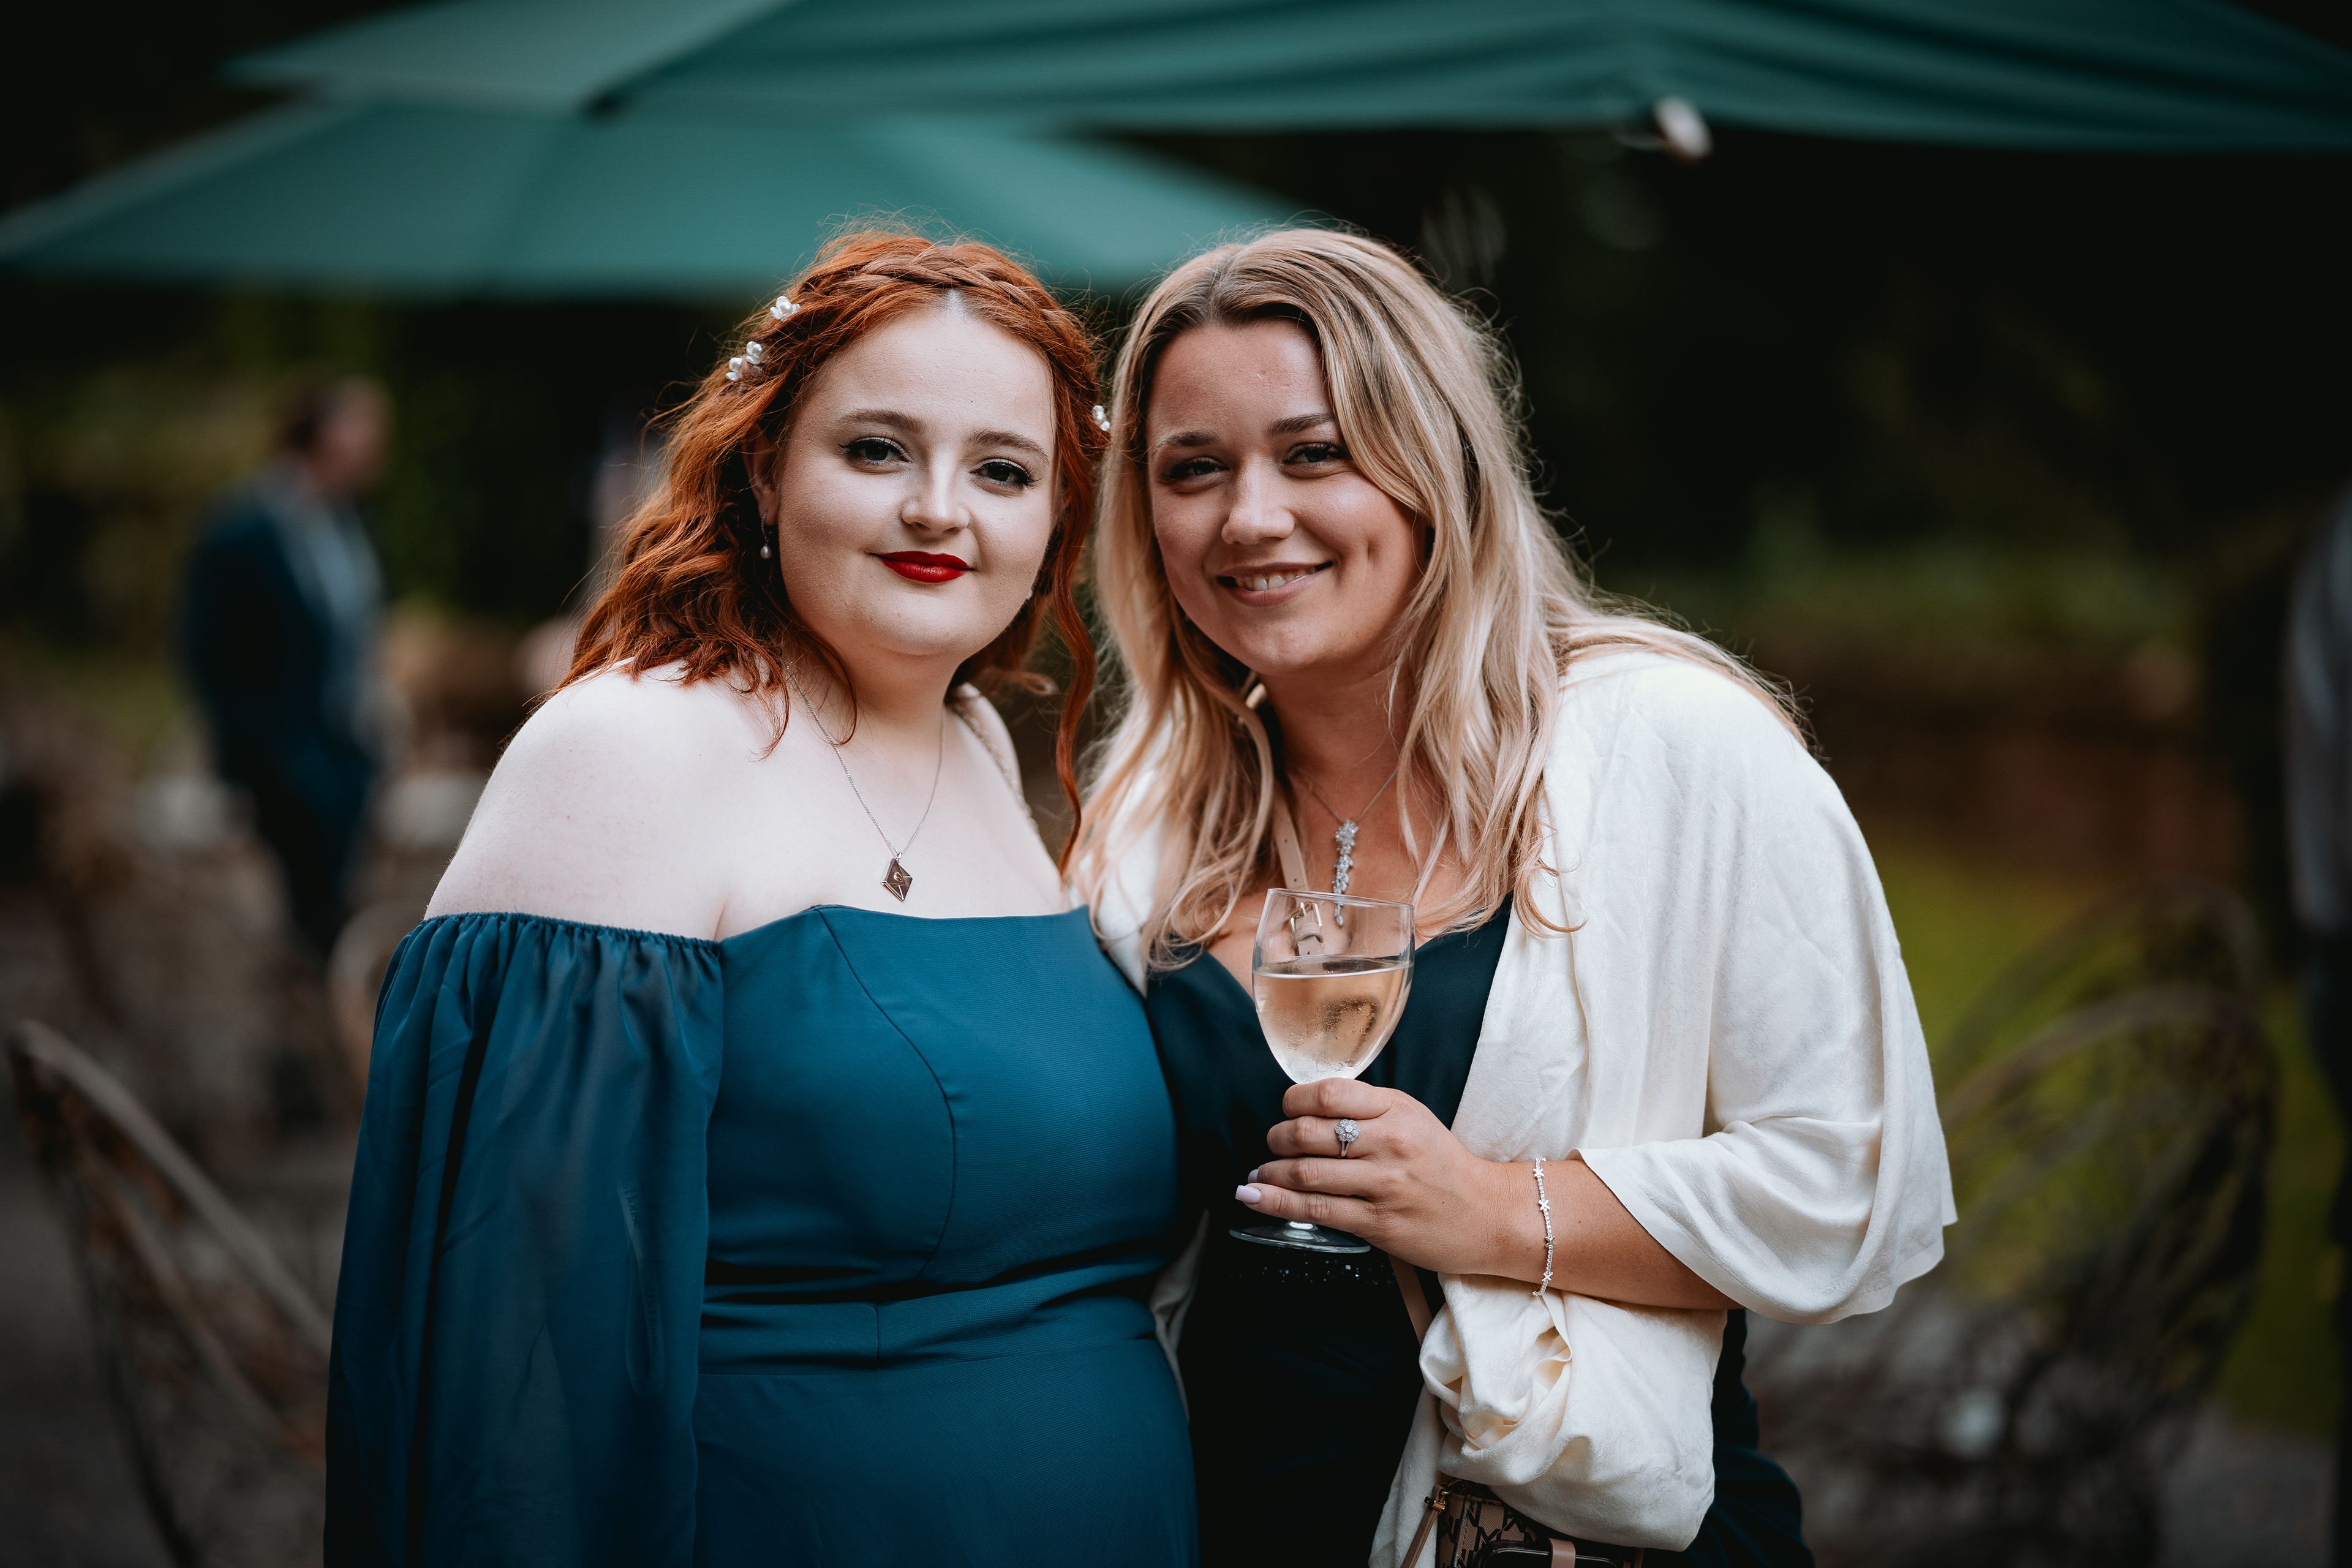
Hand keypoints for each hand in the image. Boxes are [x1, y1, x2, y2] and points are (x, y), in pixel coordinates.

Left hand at [1238, 1078, 1740, 1308]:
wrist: (1490, 1214)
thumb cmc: (1444, 1166)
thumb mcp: (1413, 1119)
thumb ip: (1367, 1108)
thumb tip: (1307, 1104)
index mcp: (1398, 1109)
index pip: (1328, 1092)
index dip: (1294, 1099)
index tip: (1285, 1108)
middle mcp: (1389, 1143)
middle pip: (1309, 1131)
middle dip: (1276, 1135)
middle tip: (1270, 1141)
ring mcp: (1383, 1185)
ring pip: (1306, 1171)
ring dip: (1269, 1170)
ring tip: (1256, 1171)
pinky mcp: (1379, 1223)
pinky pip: (1315, 1209)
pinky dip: (1275, 1200)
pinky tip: (1253, 1195)